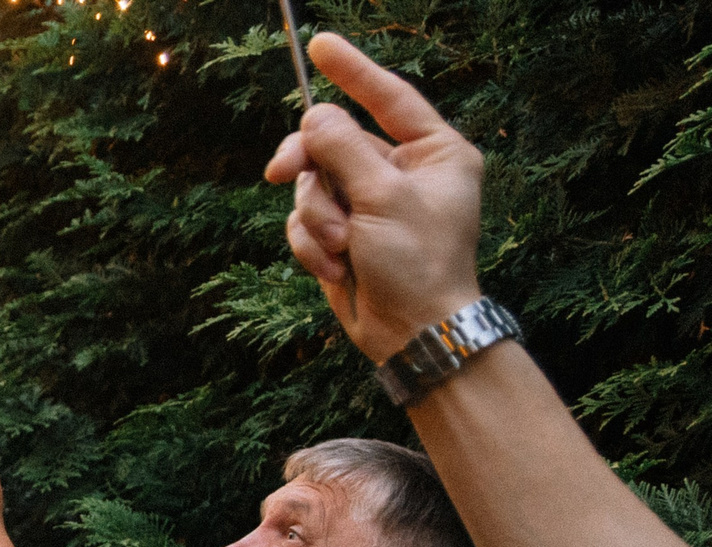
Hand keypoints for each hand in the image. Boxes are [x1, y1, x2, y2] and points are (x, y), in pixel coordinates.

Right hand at [265, 34, 484, 362]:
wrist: (412, 334)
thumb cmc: (418, 264)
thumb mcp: (383, 197)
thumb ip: (345, 150)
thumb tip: (315, 119)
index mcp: (433, 152)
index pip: (389, 97)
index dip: (352, 71)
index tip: (318, 44)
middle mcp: (402, 172)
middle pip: (335, 142)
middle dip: (309, 165)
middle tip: (279, 173)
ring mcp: (370, 204)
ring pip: (313, 184)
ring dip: (315, 217)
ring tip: (339, 246)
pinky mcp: (344, 234)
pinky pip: (305, 220)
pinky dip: (310, 243)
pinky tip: (334, 266)